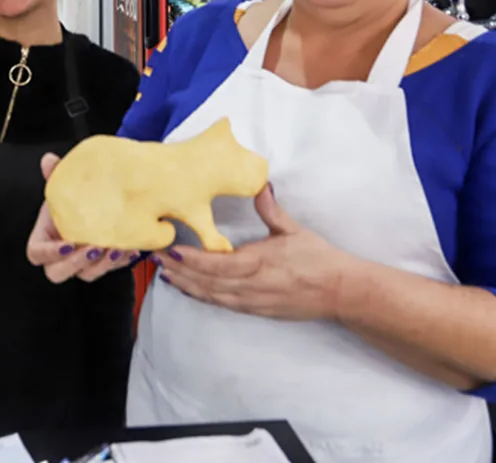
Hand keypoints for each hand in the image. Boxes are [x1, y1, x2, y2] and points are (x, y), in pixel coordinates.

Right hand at [26, 154, 140, 283]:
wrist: (92, 201)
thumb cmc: (72, 197)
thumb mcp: (63, 184)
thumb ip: (55, 173)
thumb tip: (48, 159)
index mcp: (43, 239)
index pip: (37, 254)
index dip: (50, 253)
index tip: (69, 244)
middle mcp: (60, 256)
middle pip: (59, 272)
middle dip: (77, 263)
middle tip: (94, 248)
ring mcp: (80, 263)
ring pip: (86, 274)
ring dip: (102, 265)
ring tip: (117, 248)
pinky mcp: (100, 265)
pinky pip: (109, 270)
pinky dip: (120, 262)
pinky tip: (131, 249)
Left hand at [155, 185, 356, 320]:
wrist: (341, 292)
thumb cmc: (319, 258)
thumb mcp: (294, 230)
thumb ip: (271, 209)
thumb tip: (260, 184)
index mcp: (260, 262)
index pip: (218, 263)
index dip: (192, 258)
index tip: (170, 250)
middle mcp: (252, 285)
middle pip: (207, 280)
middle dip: (180, 270)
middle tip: (155, 259)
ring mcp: (252, 301)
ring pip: (211, 295)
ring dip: (185, 284)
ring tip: (163, 273)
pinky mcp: (255, 310)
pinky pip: (222, 304)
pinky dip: (201, 296)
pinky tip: (186, 288)